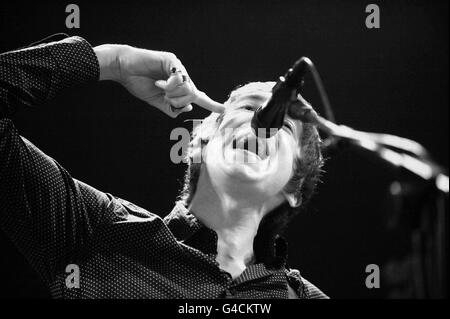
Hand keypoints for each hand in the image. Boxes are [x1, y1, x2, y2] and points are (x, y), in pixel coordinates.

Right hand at [94, 44, 223, 116]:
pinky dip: (169, 85)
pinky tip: (158, 82)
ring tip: (159, 87)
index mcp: (178, 85)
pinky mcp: (172, 60)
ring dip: (173, 94)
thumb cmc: (138, 84)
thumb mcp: (156, 101)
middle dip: (179, 101)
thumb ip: (171, 107)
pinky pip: (180, 78)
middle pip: (193, 95)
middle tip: (165, 97)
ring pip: (188, 89)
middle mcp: (181, 75)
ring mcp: (177, 67)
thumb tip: (188, 109)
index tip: (222, 109)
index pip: (197, 95)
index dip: (210, 102)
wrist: (123, 70)